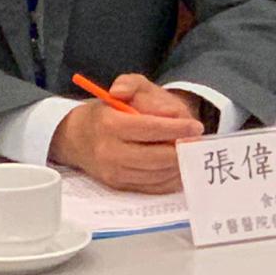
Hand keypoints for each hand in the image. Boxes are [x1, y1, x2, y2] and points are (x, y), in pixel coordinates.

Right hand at [48, 74, 204, 192]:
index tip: (196, 126)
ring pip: (158, 174)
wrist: (79, 137)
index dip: (176, 128)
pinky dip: (171, 178)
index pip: (149, 128)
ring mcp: (114, 172)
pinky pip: (154, 187)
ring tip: (186, 151)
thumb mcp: (126, 88)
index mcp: (108, 123)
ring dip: (178, 164)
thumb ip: (138, 87)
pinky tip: (177, 165)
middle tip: (194, 141)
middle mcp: (108, 151)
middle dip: (181, 149)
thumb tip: (163, 110)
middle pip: (157, 156)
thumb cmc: (110, 110)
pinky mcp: (119, 186)